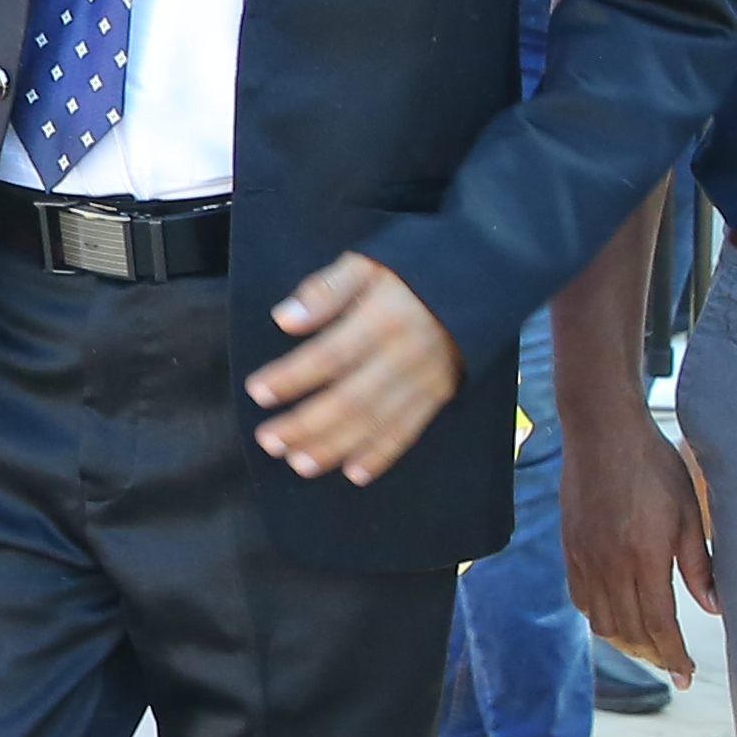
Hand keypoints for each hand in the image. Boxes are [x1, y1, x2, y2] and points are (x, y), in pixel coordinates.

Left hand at [243, 252, 458, 483]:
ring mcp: (424, 380)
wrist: (478, 281)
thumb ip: (326, 290)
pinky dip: (381, 456)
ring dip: (335, 447)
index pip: (329, 355)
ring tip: (299, 462)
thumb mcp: (366, 264)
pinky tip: (353, 472)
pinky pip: (408, 432)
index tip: (258, 391)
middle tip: (269, 440)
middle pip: (350, 399)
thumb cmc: (409, 272)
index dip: (292, 377)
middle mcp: (404, 355)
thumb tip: (284, 319)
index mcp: (383, 318)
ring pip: (376, 422)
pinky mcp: (439, 397)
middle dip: (306, 425)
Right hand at [564, 413, 720, 678]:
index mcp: (644, 557)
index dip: (674, 656)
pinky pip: (581, 600)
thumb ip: (699, 565)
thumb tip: (715, 608)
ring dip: (627, 643)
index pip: (660, 626)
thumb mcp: (689, 512)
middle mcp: (610, 564)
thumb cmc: (654, 466)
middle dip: (654, 656)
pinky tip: (617, 618)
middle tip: (672, 667)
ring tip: (648, 649)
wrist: (603, 431)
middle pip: (630, 632)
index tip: (687, 676)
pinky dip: (600, 619)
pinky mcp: (570, 549)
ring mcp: (585, 558)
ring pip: (602, 623)